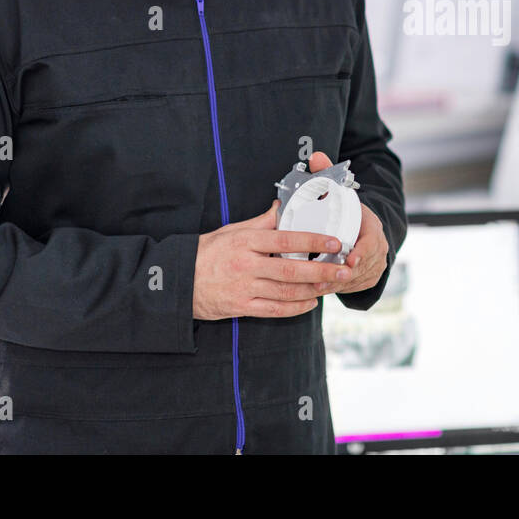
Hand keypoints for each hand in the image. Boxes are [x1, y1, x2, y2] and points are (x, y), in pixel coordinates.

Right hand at [192, 198, 352, 320]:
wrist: (175, 282)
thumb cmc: (205, 252)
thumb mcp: (230, 231)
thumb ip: (260, 222)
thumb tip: (282, 207)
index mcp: (246, 242)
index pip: (285, 239)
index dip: (313, 240)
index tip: (334, 242)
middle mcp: (246, 265)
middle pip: (291, 269)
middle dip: (321, 271)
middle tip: (343, 270)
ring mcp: (244, 288)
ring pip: (286, 292)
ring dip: (313, 290)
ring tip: (332, 285)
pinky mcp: (241, 307)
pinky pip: (273, 310)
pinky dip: (295, 308)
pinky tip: (311, 303)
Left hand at [304, 151, 389, 295]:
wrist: (365, 229)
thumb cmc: (348, 210)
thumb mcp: (339, 191)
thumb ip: (326, 173)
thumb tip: (315, 156)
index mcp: (373, 226)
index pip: (372, 241)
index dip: (362, 251)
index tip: (348, 258)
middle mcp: (379, 247)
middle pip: (363, 264)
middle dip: (343, 273)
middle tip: (322, 278)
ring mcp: (375, 264)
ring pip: (358, 278)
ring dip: (338, 283)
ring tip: (317, 286)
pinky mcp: (369, 277)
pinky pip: (356, 287)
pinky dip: (340, 289)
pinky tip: (322, 290)